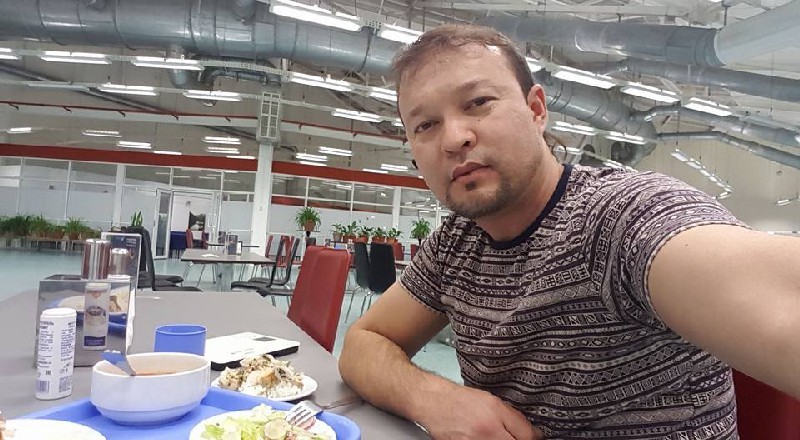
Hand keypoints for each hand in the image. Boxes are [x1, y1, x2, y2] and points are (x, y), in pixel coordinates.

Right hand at [419, 385, 543, 439]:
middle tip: (511, 434)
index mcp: (494, 421)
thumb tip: (535, 435)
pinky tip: (484, 437)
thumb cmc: (462, 400)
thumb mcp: (493, 402)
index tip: (534, 437)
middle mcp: (485, 436)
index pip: (526, 438)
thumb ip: (516, 419)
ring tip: (495, 434)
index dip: (533, 438)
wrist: (435, 403)